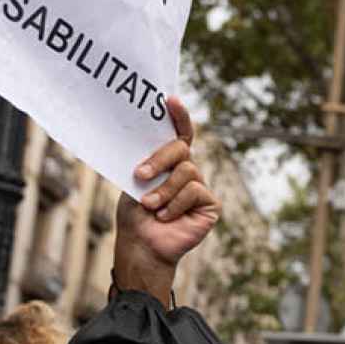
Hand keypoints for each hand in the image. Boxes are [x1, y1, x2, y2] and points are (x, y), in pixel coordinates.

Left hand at [115, 97, 219, 291]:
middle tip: (139, 175)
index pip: (180, 133)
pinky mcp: (210, 205)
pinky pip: (194, 192)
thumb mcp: (134, 181)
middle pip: (180, 149)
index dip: (178, 115)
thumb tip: (145, 141)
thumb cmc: (135, 214)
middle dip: (159, 160)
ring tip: (150, 206)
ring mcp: (201, 187)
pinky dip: (175, 204)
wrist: (141, 244)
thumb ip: (145, 161)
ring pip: (187, 172)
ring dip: (163, 190)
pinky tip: (166, 216)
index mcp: (170, 161)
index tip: (169, 99)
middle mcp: (188, 170)